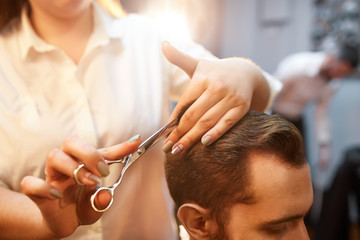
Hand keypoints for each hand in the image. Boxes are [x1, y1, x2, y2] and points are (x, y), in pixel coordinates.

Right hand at [20, 135, 140, 237]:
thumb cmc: (82, 207)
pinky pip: (31, 183)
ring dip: (74, 167)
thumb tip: (105, 196)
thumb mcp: (98, 204)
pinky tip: (58, 196)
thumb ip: (103, 200)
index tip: (136, 142)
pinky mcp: (37, 192)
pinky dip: (44, 187)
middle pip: (71, 142)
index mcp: (85, 164)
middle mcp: (68, 165)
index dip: (120, 147)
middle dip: (89, 153)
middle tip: (103, 171)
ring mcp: (52, 176)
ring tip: (89, 182)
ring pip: (54, 155)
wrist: (62, 223)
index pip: (102, 151)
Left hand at [162, 42, 269, 154]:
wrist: (246, 72)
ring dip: (192, 138)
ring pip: (207, 121)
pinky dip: (216, 133)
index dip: (172, 122)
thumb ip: (179, 57)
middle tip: (169, 148)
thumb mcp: (198, 64)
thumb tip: (163, 44)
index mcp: (202, 78)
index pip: (183, 104)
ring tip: (180, 150)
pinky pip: (227, 123)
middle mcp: (216, 87)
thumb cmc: (215, 72)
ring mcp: (230, 98)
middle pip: (193, 115)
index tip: (164, 136)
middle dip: (179, 134)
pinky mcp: (242, 107)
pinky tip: (204, 143)